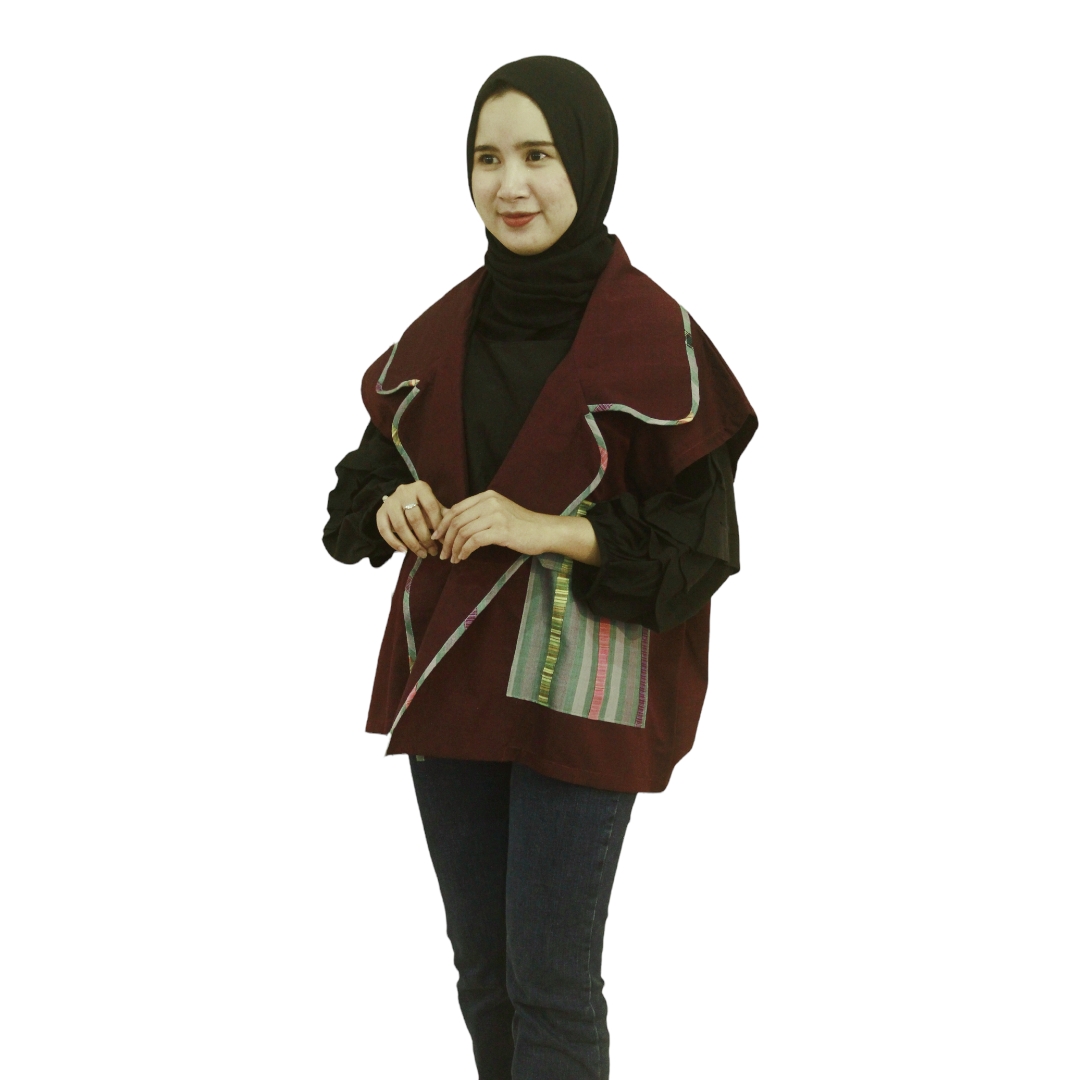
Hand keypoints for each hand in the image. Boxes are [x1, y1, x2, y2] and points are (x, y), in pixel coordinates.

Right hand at [376, 481, 446, 558]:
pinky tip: (404, 551)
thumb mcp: (434, 506)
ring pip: (400, 526)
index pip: (431, 507)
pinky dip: (394, 543)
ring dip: (412, 543)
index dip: (437, 524)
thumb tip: (454, 531)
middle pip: (415, 518)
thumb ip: (443, 516)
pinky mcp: (380, 512)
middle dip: (425, 538)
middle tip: (433, 551)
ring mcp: (390, 502)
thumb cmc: (422, 505)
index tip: (442, 540)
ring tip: (422, 554)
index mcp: (420, 488)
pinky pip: (384, 530)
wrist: (400, 499)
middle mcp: (404, 492)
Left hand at [432, 490, 550, 563]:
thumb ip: (479, 514)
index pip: (456, 508)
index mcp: (487, 496)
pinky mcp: (501, 530)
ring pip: (463, 532)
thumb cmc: (521, 524)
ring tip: (452, 558)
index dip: (443, 524)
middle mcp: (489, 502)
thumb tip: (454, 526)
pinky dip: (465, 551)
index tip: (437, 537)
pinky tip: (463, 557)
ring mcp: (495, 516)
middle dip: (446, 539)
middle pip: (457, 521)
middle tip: (442, 553)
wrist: (544, 530)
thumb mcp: (498, 512)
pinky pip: (474, 541)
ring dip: (454, 548)